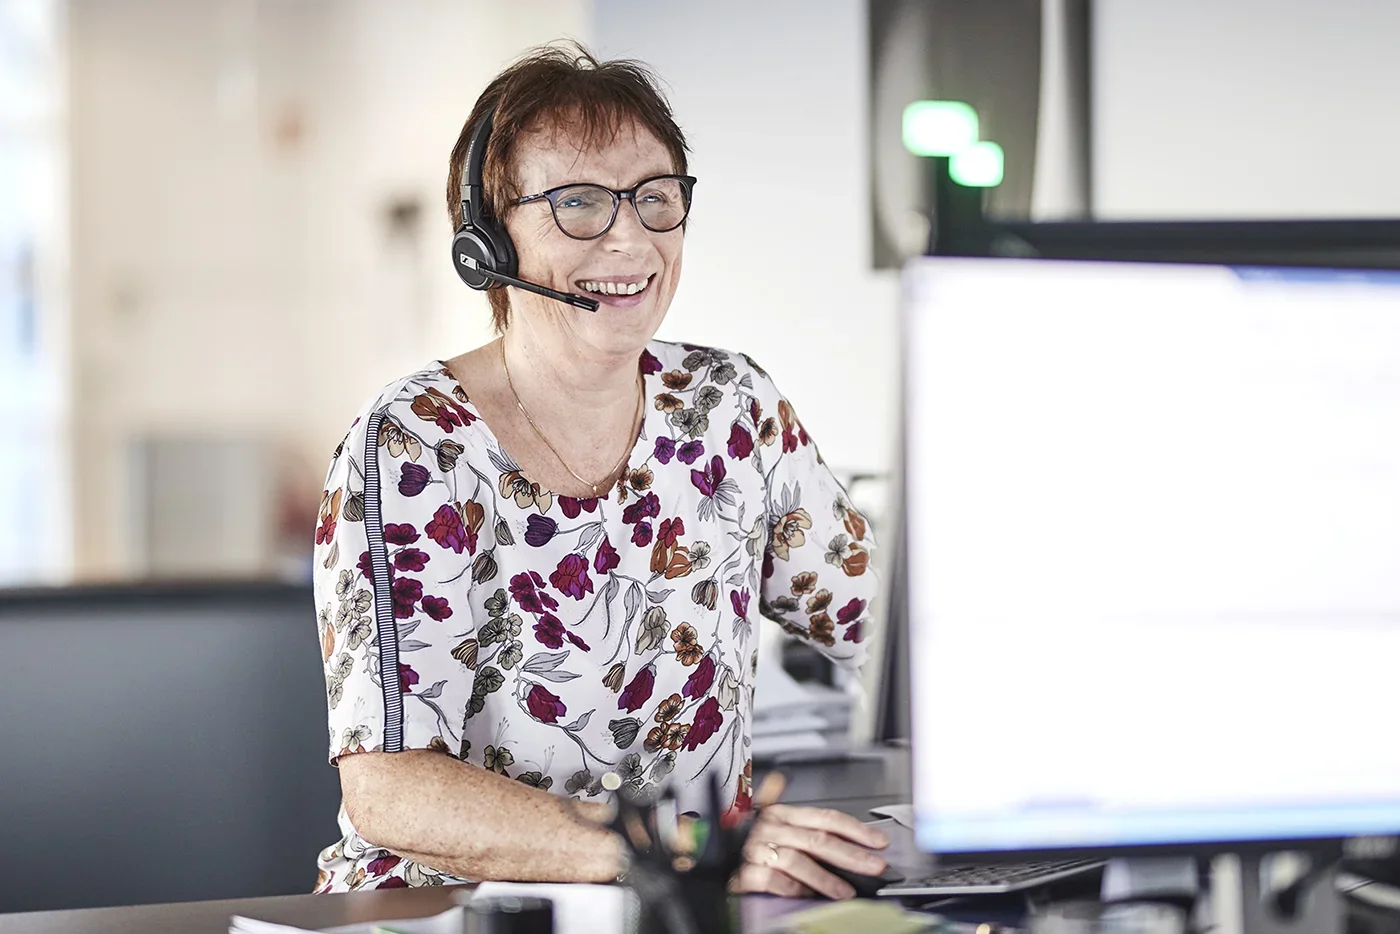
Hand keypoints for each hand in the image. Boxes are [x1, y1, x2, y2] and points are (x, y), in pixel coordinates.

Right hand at [729, 804, 889, 899]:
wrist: (705, 854)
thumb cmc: (741, 838)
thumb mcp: (768, 822)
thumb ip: (797, 819)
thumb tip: (820, 811)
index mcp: (780, 812)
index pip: (825, 817)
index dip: (855, 829)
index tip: (877, 841)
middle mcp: (770, 827)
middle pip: (818, 839)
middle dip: (851, 854)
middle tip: (873, 866)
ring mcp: (756, 849)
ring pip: (799, 861)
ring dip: (826, 878)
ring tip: (846, 891)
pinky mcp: (745, 872)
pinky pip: (776, 882)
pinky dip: (795, 890)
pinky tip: (811, 897)